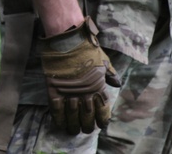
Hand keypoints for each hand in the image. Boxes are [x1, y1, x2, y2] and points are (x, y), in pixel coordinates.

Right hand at [39, 16, 120, 134]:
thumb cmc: (86, 48)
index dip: (102, 120)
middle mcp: (85, 95)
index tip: (100, 125)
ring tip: (72, 130)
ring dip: (73, 126)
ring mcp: (69, 94)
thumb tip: (117, 84)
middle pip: (87, 118)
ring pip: (72, 117)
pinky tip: (60, 124)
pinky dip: (59, 119)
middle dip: (87, 126)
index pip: (103, 111)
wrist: (67, 40)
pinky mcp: (54, 91)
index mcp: (98, 88)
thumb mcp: (103, 60)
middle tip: (85, 129)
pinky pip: (57, 110)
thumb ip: (110, 74)